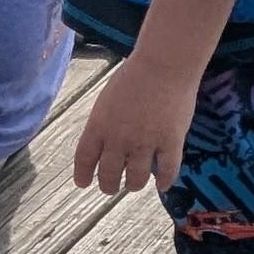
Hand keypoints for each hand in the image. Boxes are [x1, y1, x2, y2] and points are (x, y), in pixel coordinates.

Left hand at [74, 62, 199, 195]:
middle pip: (109, 175)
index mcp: (98, 126)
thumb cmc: (133, 75)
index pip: (84, 159)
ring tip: (134, 185)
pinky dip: (164, 181)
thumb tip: (106, 143)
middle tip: (111, 188)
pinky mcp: (170, 143)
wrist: (163, 65)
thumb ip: (105, 123)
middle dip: (108, 186)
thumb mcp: (107, 100)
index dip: (83, 175)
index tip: (83, 184)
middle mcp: (118, 140)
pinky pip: (167, 171)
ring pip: (136, 179)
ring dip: (133, 185)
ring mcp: (145, 143)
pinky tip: (162, 185)